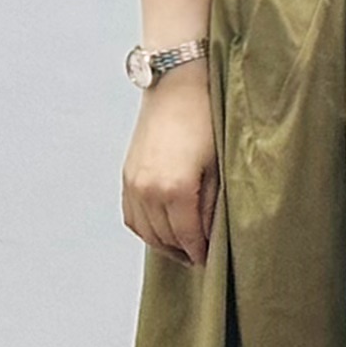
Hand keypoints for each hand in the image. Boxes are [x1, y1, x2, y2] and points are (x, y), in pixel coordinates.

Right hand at [120, 68, 219, 267]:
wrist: (179, 85)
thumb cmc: (209, 119)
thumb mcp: (219, 163)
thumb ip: (213, 202)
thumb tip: (210, 233)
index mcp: (175, 189)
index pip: (187, 236)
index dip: (199, 251)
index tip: (210, 261)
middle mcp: (148, 190)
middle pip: (164, 238)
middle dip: (183, 251)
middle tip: (200, 257)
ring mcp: (133, 184)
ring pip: (145, 231)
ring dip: (163, 243)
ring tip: (183, 248)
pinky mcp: (127, 176)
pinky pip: (132, 216)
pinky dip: (146, 228)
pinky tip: (162, 230)